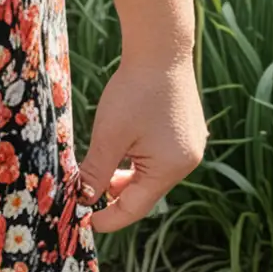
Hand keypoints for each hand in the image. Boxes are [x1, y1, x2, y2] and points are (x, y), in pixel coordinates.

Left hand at [75, 52, 205, 233]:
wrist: (160, 49)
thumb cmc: (134, 91)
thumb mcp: (109, 133)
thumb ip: (96, 170)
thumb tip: (82, 197)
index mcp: (171, 168)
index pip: (136, 207)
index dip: (110, 217)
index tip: (87, 222)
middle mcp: (187, 161)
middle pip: (147, 191)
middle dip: (117, 195)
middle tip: (89, 196)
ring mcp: (190, 144)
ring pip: (152, 172)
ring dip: (127, 174)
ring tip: (102, 172)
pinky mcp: (188, 128)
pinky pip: (160, 154)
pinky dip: (138, 158)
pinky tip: (122, 147)